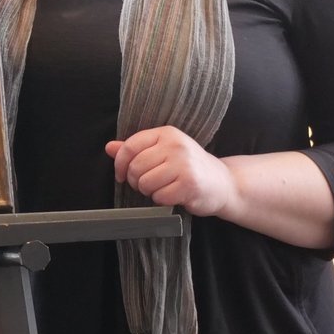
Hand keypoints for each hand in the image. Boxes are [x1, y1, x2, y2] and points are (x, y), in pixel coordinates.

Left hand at [105, 126, 238, 218]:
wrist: (223, 183)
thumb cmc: (190, 168)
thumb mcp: (164, 151)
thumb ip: (137, 149)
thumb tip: (109, 147)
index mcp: (167, 133)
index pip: (130, 146)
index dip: (120, 164)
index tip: (120, 175)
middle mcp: (176, 145)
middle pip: (135, 167)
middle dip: (136, 181)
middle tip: (149, 183)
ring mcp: (184, 164)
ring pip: (145, 183)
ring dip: (150, 191)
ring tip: (163, 188)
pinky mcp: (190, 184)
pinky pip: (160, 197)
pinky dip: (162, 200)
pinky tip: (174, 195)